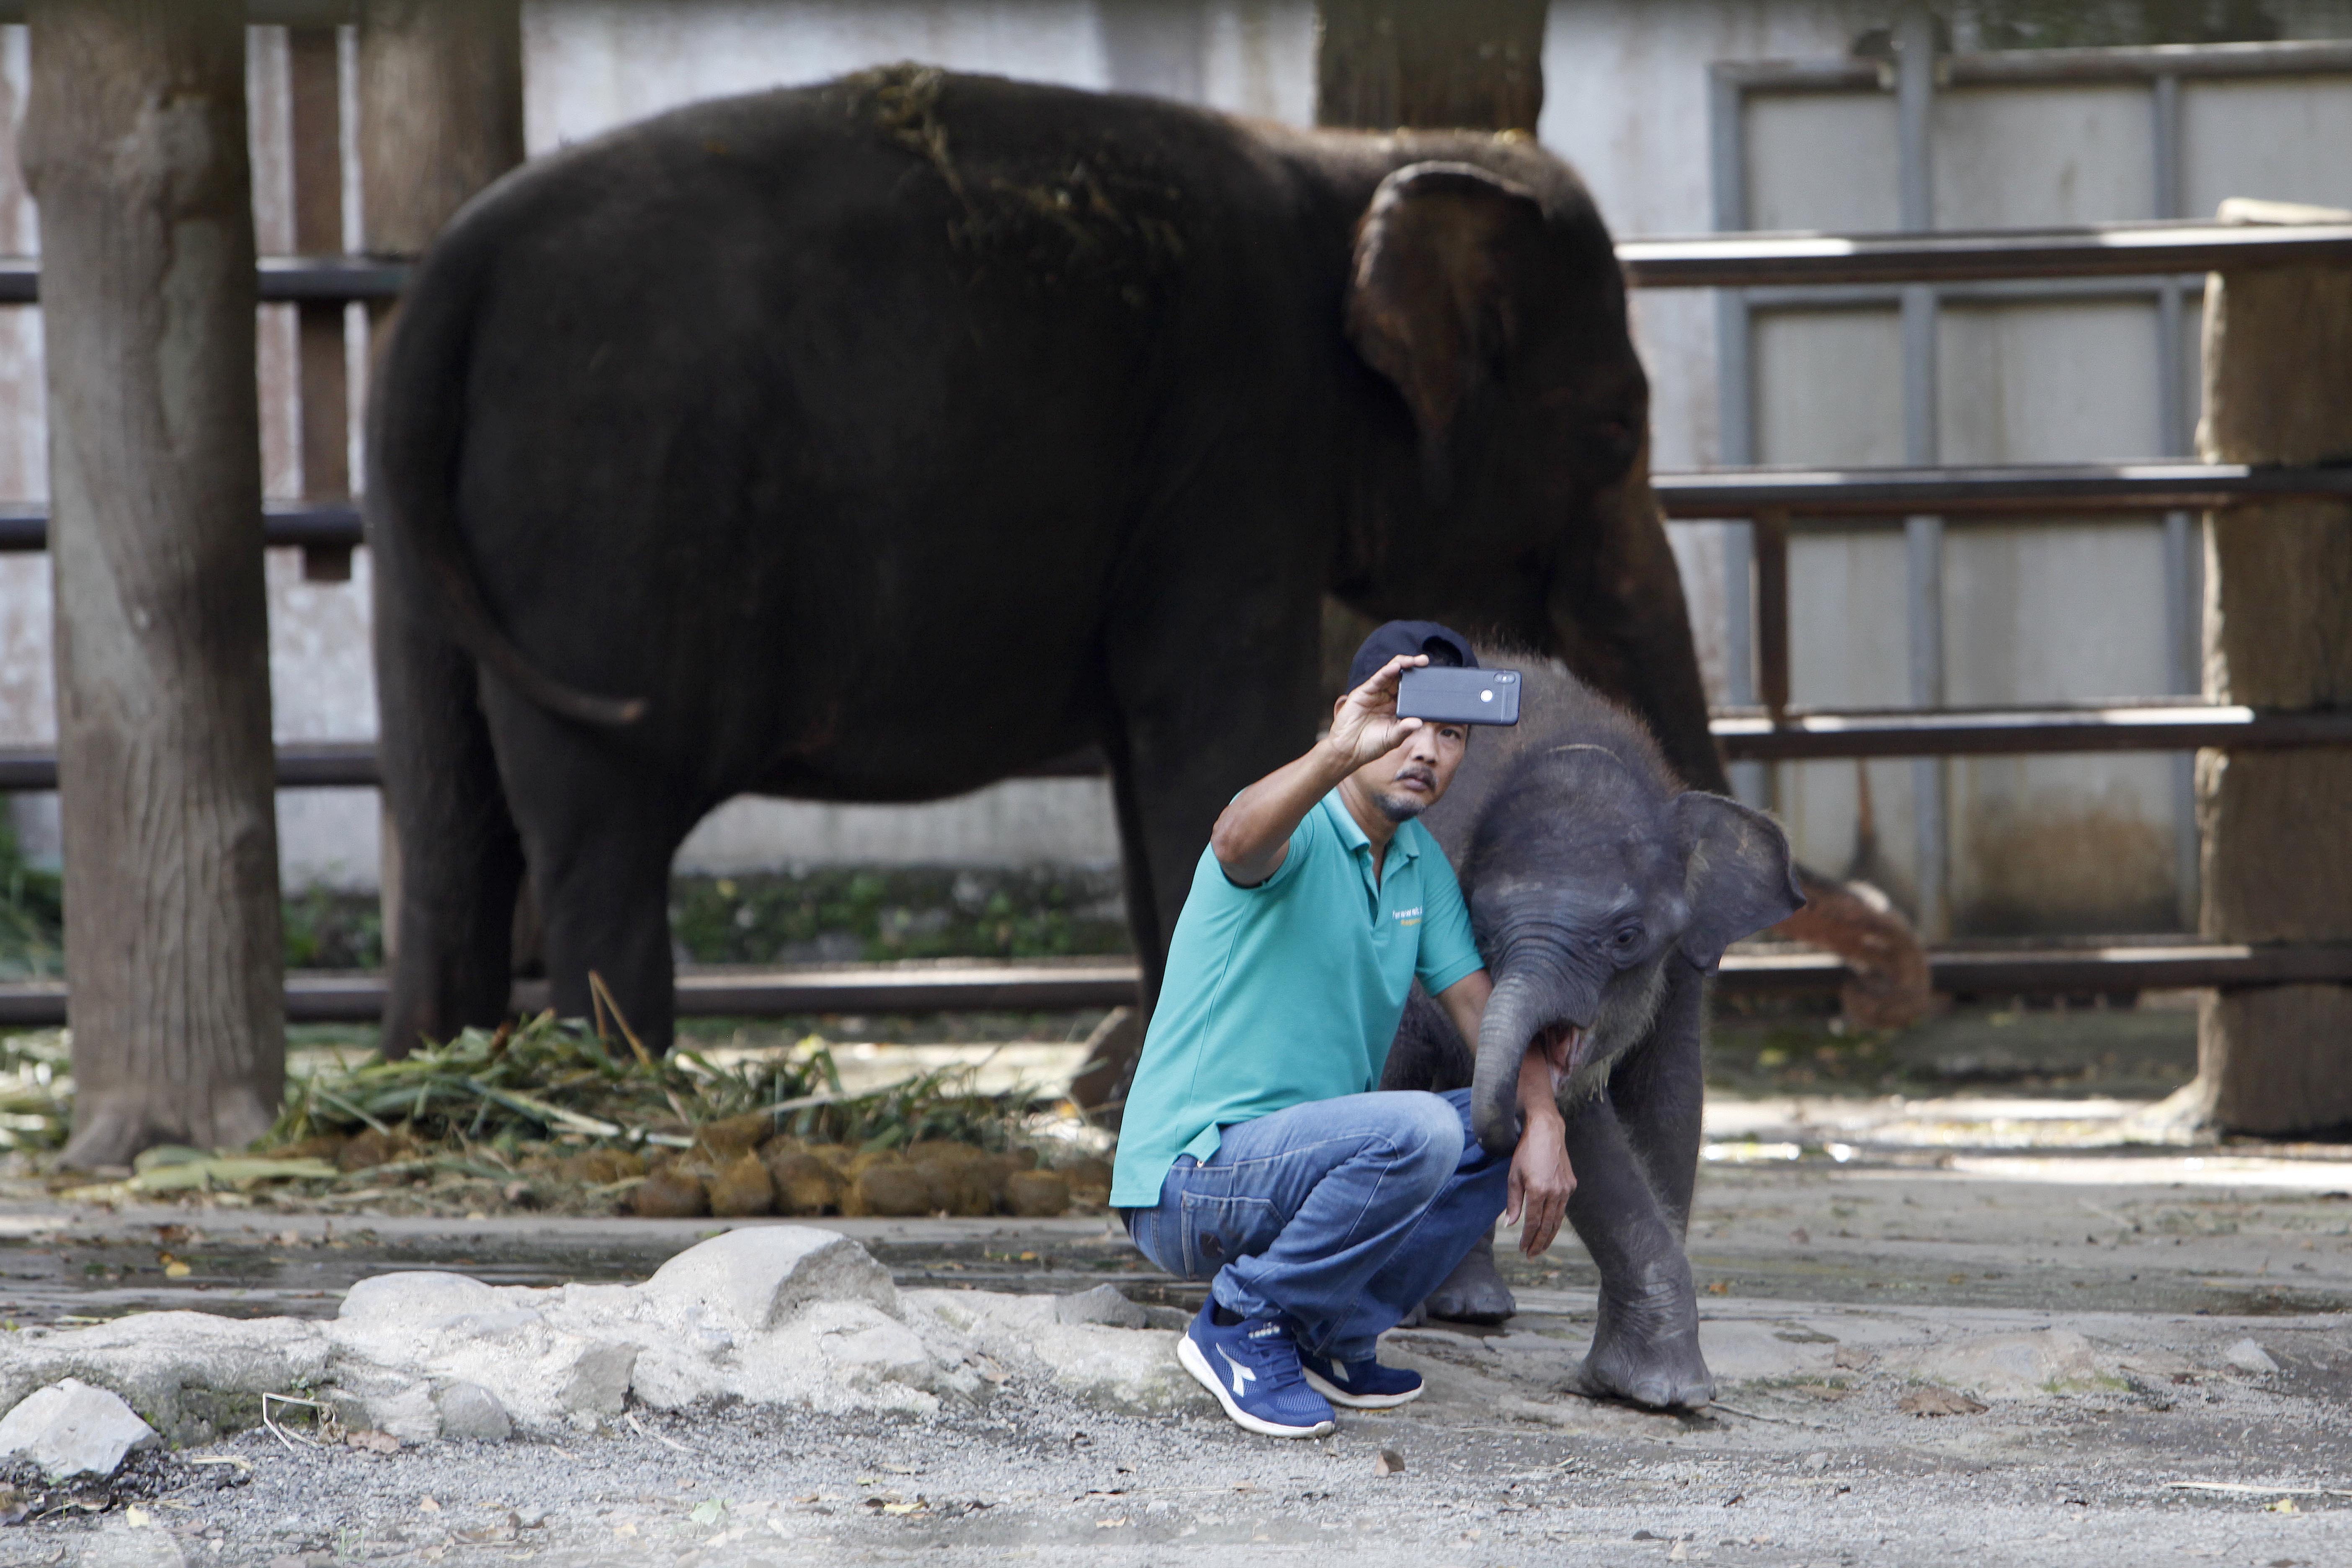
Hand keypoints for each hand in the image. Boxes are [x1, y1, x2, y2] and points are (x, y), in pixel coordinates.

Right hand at [1323, 653, 1426, 772]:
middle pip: (1402, 676)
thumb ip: (1404, 729)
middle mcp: (1387, 697)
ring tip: (1414, 660)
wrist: (1348, 750)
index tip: (1434, 677)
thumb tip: (1419, 722)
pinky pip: (1377, 679)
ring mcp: (1375, 693)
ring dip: (1402, 664)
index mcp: (1396, 706)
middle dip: (1414, 667)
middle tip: (1425, 661)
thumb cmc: (1371, 745)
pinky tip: (1396, 667)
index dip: (1421, 681)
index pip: (1411, 689)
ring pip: (1390, 673)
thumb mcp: (1393, 738)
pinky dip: (1387, 671)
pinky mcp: (1364, 692)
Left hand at [1505, 1112, 1574, 1257]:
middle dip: (1539, 1243)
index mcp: (1539, 1190)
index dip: (1527, 1238)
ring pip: (1558, 1219)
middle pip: (1548, 1225)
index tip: (1522, 1248)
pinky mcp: (1571, 1184)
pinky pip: (1563, 1207)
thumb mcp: (1513, 1176)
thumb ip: (1512, 1202)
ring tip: (1540, 1247)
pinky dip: (1556, 1220)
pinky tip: (1549, 1227)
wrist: (1547, 1132)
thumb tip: (1509, 1224)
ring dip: (1549, 1236)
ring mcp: (1566, 1189)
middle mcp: (1555, 1192)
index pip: (1533, 1222)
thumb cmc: (1526, 1152)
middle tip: (1532, 1255)